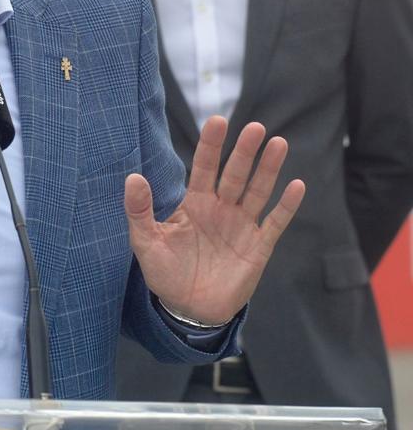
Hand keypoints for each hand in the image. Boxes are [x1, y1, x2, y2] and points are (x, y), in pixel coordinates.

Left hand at [125, 116, 305, 324]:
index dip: (211, 145)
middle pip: (235, 174)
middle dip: (244, 151)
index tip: (217, 121)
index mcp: (194, 203)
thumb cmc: (165, 272)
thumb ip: (139, 210)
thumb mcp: (145, 242)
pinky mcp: (258, 247)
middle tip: (254, 127)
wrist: (189, 308)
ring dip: (268, 169)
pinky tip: (297, 185)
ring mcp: (241, 226)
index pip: (204, 167)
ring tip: (277, 143)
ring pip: (258, 191)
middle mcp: (220, 208)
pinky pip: (274, 222)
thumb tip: (133, 177)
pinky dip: (286, 206)